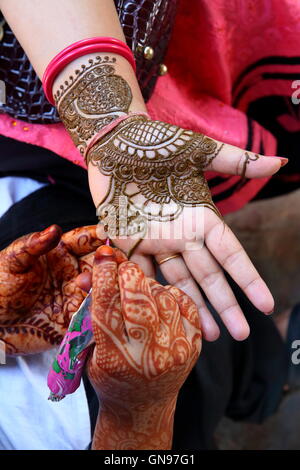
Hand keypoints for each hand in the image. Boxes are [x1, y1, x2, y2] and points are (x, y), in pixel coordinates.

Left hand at [0, 225, 101, 354]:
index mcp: (61, 253)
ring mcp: (76, 295)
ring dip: (107, 285)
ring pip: (102, 287)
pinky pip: (95, 313)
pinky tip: (106, 306)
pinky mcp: (76, 318)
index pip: (85, 240)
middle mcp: (73, 272)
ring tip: (106, 284)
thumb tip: (54, 229)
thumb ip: (33, 246)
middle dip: (111, 261)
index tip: (109, 232)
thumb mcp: (12, 262)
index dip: (98, 235)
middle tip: (117, 261)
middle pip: (100, 263)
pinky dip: (103, 309)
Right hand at [85, 245, 200, 449]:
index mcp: (114, 356)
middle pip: (137, 299)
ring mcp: (174, 349)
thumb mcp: (92, 348)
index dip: (104, 276)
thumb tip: (86, 274)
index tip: (103, 256)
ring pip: (162, 296)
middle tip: (123, 267)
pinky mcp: (193, 345)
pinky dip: (170, 294)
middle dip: (128, 274)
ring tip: (140, 288)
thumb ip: (91, 311)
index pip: (107, 306)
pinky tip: (160, 297)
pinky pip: (184, 303)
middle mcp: (147, 354)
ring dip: (149, 285)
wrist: (143, 407)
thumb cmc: (111, 375)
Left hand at [87, 116, 286, 340]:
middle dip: (224, 305)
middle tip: (241, 335)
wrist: (114, 144)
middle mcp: (182, 236)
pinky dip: (151, 293)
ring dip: (192, 307)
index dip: (248, 279)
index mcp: (202, 218)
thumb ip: (236, 161)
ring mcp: (156, 242)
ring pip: (178, 282)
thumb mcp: (198, 151)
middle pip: (208, 276)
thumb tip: (280, 161)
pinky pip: (141, 273)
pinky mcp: (129, 243)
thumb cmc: (157, 143)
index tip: (265, 304)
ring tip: (206, 335)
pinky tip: (164, 317)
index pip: (231, 255)